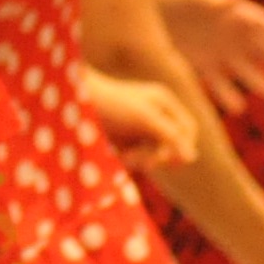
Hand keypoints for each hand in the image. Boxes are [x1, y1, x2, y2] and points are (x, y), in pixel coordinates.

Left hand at [82, 68, 197, 170]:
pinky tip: (119, 158)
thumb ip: (170, 136)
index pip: (188, 130)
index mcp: (164, 103)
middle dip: (159, 155)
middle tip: (143, 162)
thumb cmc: (110, 104)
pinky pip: (137, 158)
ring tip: (126, 158)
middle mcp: (154, 114)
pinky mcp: (123, 140)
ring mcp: (139, 128)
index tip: (166, 157)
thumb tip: (193, 158)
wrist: (70, 101)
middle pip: (173, 146)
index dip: (182, 147)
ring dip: (142, 160)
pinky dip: (130, 161)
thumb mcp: (144, 118)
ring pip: (154, 155)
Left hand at [148, 0, 263, 114]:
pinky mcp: (201, 67)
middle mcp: (231, 34)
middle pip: (263, 49)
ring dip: (262, 83)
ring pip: (246, 71)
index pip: (262, 23)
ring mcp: (218, 53)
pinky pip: (219, 84)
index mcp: (232, 12)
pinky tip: (238, 107)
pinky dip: (228, 95)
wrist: (140, 9)